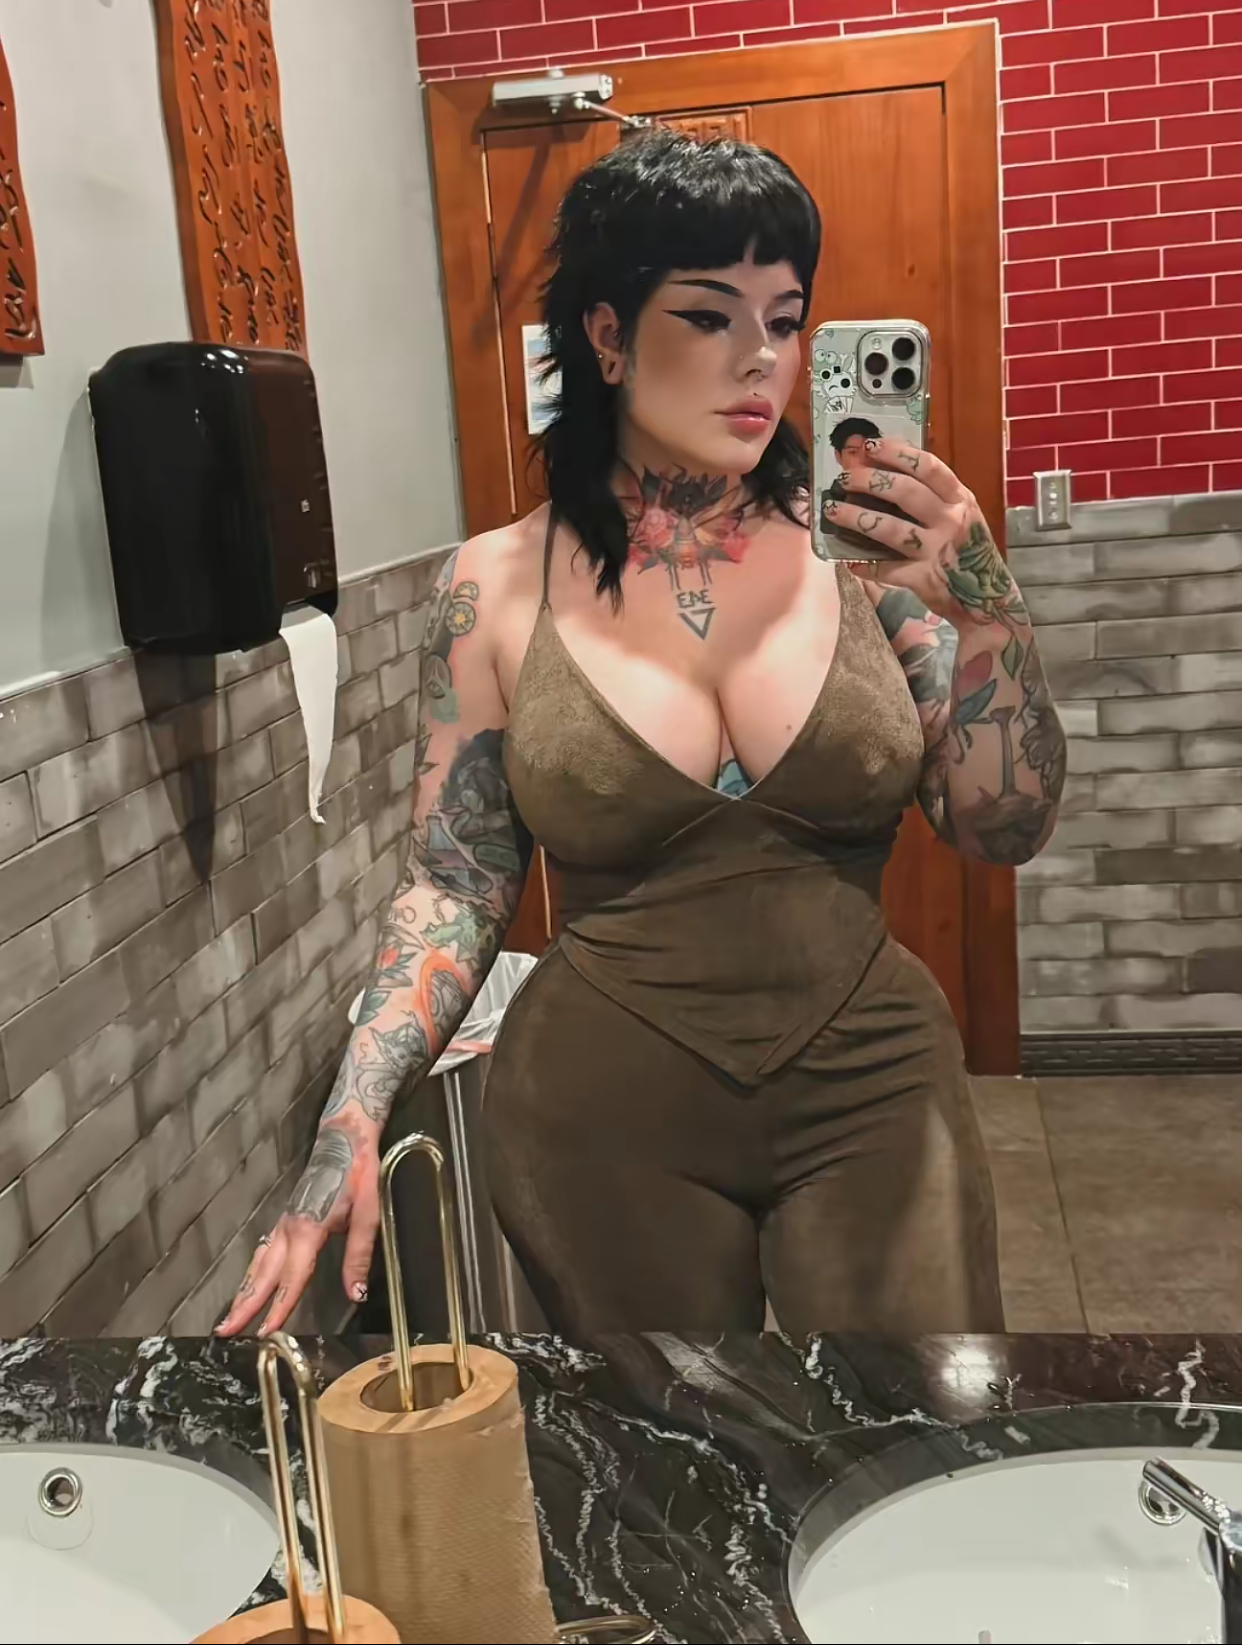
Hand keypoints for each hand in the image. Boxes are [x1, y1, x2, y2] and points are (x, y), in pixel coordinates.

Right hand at [216, 1108, 380, 1337]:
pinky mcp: (285, 1221)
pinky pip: (263, 1252)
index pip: (292, 1277)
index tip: (267, 1332)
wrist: (345, 1141)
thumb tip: (356, 1294)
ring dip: (244, 1291)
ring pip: (259, 1264)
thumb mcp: (367, 1215)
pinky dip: (252, 1274)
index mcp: (308, 1229)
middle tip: (227, 1332)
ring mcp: (283, 1224)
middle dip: (245, 1304)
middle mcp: (289, 1229)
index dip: (279, 1306)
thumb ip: (358, 1256)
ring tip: (230, 1318)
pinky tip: (249, 1285)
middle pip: (264, 1274)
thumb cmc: (357, 1176)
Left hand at [826, 439, 1023, 629]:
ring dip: (856, 517)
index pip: (928, 467)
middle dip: (868, 481)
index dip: (898, 453)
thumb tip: (888, 474)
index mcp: (960, 500)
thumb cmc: (968, 552)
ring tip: (832, 510)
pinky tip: (850, 562)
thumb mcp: (961, 516)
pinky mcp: (924, 578)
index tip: (872, 446)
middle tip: (844, 478)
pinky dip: (865, 566)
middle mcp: (951, 521)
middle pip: (904, 492)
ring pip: (889, 528)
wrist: (988, 599)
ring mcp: (937, 550)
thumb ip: (935, 498)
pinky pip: (887, 568)